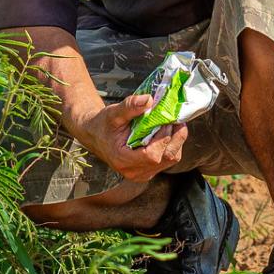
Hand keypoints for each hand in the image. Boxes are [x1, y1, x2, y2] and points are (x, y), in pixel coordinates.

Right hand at [70, 95, 188, 182]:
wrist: (97, 136)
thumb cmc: (104, 124)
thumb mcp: (113, 113)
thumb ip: (130, 106)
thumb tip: (148, 99)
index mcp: (123, 160)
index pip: (152, 155)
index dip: (163, 138)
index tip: (166, 120)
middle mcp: (134, 172)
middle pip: (166, 158)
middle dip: (175, 136)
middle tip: (176, 117)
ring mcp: (143, 174)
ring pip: (171, 158)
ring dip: (177, 139)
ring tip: (173, 122)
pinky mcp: (149, 170)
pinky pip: (168, 159)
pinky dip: (172, 143)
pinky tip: (168, 130)